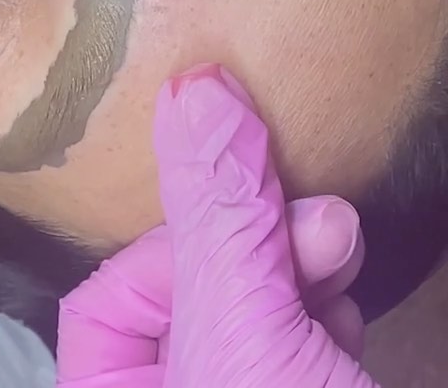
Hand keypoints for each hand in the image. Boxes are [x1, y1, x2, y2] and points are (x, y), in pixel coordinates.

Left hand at [57, 67, 377, 386]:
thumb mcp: (241, 331)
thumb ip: (218, 217)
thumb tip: (197, 96)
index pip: (105, 293)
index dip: (164, 243)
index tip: (222, 204)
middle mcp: (177, 385)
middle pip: (195, 274)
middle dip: (255, 235)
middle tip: (309, 218)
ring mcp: (244, 382)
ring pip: (257, 288)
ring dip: (306, 255)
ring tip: (338, 247)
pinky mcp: (302, 381)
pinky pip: (302, 318)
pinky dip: (330, 296)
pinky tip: (348, 300)